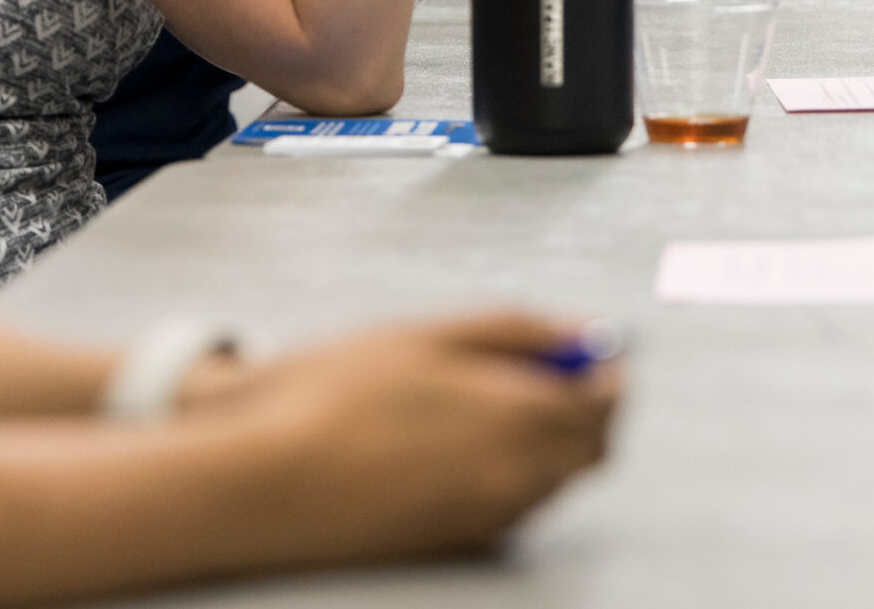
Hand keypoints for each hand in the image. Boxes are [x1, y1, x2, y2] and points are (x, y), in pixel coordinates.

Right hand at [216, 313, 617, 566]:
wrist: (268, 483)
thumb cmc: (335, 400)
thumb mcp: (430, 335)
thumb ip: (516, 331)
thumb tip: (575, 330)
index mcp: (524, 416)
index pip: (606, 400)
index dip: (603, 368)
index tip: (586, 350)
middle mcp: (521, 477)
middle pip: (588, 447)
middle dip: (579, 407)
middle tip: (541, 372)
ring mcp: (491, 517)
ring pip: (552, 479)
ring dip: (544, 440)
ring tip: (482, 404)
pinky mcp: (459, 542)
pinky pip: (513, 506)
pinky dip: (508, 473)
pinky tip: (453, 446)